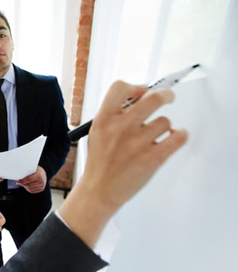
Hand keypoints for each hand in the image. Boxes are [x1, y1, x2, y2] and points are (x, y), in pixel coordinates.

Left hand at [17, 166, 46, 193]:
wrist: (43, 173)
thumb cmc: (36, 170)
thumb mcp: (32, 168)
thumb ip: (27, 172)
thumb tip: (18, 175)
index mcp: (39, 175)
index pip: (29, 179)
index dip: (22, 181)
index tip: (18, 181)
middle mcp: (41, 181)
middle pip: (29, 185)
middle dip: (23, 184)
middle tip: (19, 182)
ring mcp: (42, 185)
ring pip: (30, 189)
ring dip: (25, 187)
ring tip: (22, 184)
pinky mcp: (41, 189)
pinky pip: (32, 191)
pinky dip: (28, 189)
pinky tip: (26, 186)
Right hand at [59, 81, 187, 247]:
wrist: (99, 190)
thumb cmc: (100, 162)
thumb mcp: (97, 132)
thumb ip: (114, 114)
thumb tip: (138, 98)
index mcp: (104, 119)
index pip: (121, 87)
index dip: (135, 87)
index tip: (141, 92)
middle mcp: (121, 127)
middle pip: (152, 98)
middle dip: (165, 94)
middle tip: (168, 97)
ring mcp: (137, 143)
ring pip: (165, 121)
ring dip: (164, 126)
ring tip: (155, 136)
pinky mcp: (153, 158)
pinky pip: (178, 136)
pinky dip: (180, 135)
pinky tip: (174, 137)